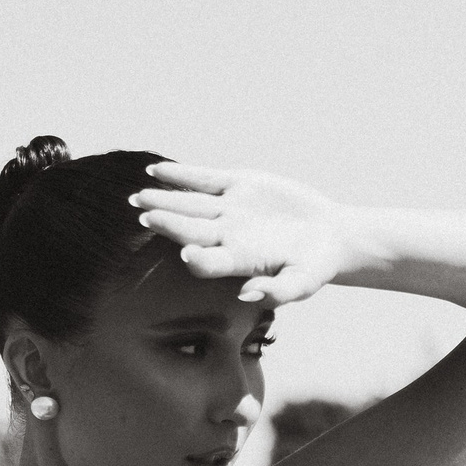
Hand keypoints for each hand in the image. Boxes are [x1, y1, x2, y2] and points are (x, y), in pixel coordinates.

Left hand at [129, 163, 352, 306]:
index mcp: (238, 261)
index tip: (188, 254)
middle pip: (190, 230)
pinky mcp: (236, 185)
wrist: (326, 235)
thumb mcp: (303, 282)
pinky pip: (202, 178)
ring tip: (138, 196)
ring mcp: (228, 210)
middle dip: (167, 223)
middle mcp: (226, 236)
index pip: (210, 262)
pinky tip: (155, 172)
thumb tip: (247, 294)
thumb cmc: (314, 266)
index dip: (199, 259)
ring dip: (163, 199)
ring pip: (189, 203)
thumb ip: (278, 292)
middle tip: (144, 216)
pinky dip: (180, 174)